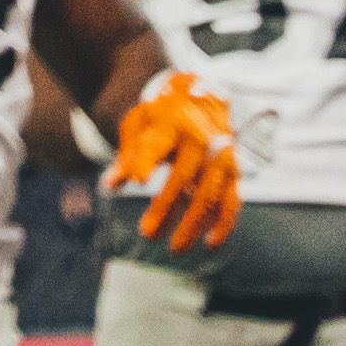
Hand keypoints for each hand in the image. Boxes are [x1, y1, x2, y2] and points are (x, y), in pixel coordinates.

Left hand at [110, 68, 241, 254]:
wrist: (201, 97)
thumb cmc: (162, 116)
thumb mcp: (138, 123)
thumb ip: (127, 154)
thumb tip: (111, 185)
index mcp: (171, 123)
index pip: (158, 144)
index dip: (147, 160)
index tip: (137, 179)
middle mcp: (200, 140)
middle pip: (183, 176)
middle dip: (165, 207)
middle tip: (146, 233)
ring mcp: (220, 157)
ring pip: (209, 194)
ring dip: (193, 224)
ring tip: (175, 248)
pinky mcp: (233, 172)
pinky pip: (232, 200)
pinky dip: (224, 223)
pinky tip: (211, 243)